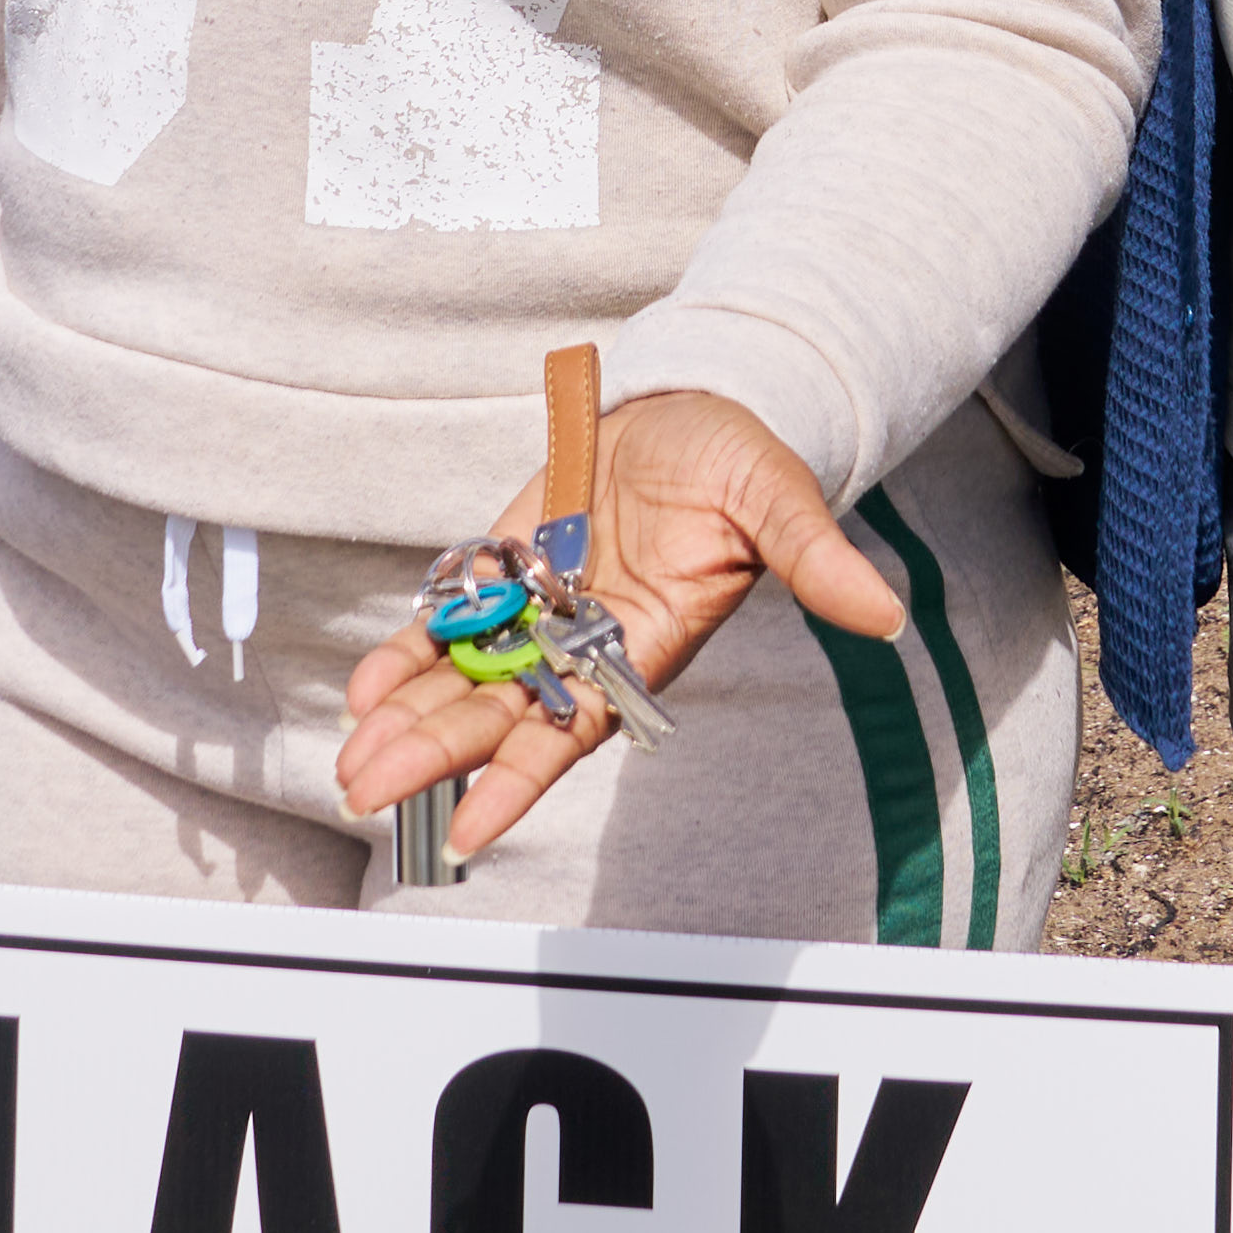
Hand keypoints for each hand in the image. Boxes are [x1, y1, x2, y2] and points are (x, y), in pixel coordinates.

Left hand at [332, 386, 898, 868]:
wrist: (697, 400)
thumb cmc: (741, 456)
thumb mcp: (779, 499)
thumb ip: (818, 560)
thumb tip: (883, 615)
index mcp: (643, 645)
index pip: (573, 732)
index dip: (518, 782)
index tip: (466, 833)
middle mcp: (583, 643)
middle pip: (497, 716)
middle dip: (432, 753)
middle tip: (362, 792)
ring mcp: (539, 607)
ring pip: (463, 680)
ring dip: (407, 720)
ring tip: (350, 762)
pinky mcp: (507, 565)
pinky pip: (450, 623)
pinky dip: (407, 655)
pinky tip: (363, 691)